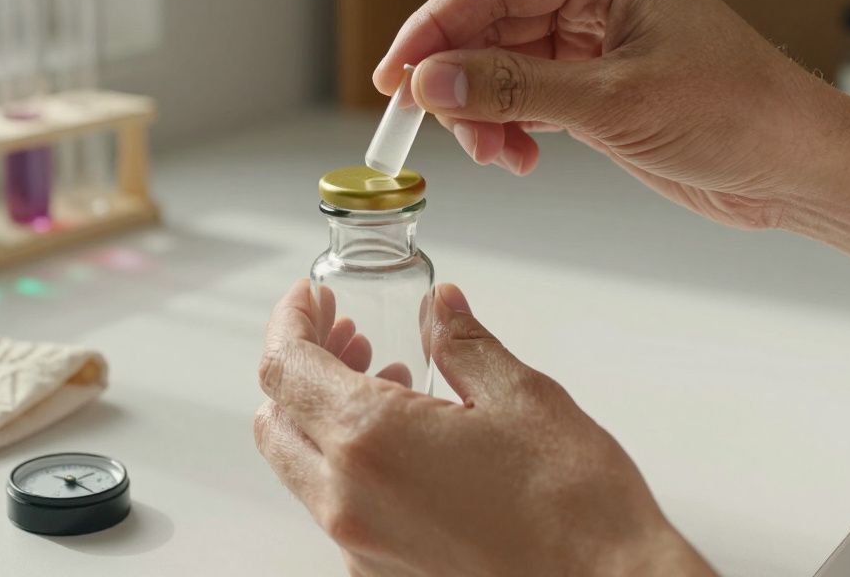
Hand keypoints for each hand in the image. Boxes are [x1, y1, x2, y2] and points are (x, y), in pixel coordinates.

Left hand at [254, 280, 713, 575]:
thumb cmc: (574, 507)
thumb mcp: (522, 398)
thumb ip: (464, 344)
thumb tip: (440, 308)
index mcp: (370, 440)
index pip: (285, 367)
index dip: (290, 322)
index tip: (311, 299)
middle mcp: (347, 500)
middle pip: (276, 418)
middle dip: (300, 367)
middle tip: (349, 335)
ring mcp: (359, 546)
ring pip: (300, 467)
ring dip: (323, 415)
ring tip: (388, 379)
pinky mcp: (381, 573)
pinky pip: (336, 508)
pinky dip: (348, 464)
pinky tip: (409, 443)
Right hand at [374, 0, 849, 230]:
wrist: (797, 168)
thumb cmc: (739, 115)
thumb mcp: (615, 103)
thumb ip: (516, 90)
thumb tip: (434, 81)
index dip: (435, 28)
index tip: (395, 74)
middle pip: (492, 25)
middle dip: (458, 79)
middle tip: (431, 124)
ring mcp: (596, 43)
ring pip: (503, 67)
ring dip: (484, 112)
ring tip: (492, 153)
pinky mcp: (598, 88)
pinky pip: (528, 98)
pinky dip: (510, 128)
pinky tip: (517, 157)